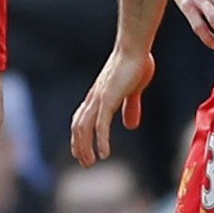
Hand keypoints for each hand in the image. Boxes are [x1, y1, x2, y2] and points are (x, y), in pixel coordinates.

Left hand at [69, 46, 154, 166]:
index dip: (80, 137)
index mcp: (97, 97)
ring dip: (86, 147)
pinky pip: (100, 125)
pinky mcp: (108, 100)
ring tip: (90, 162)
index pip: (82, 120)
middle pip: (79, 127)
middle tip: (85, 163)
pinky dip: (100, 141)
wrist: (134, 49)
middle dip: (80, 146)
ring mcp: (99, 99)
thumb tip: (130, 125)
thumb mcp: (132, 91)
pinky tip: (104, 153)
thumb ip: (130, 107)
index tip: (82, 152)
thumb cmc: (134, 65)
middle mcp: (94, 99)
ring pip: (85, 129)